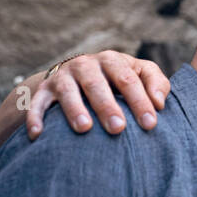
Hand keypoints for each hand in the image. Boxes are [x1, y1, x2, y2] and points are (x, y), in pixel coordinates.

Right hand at [25, 52, 169, 140]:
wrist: (77, 76)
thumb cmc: (118, 80)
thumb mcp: (139, 74)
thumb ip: (156, 83)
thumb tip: (160, 103)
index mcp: (113, 61)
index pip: (129, 80)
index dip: (140, 101)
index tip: (150, 124)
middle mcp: (86, 65)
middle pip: (97, 84)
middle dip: (107, 106)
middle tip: (118, 128)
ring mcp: (63, 77)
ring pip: (67, 91)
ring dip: (75, 109)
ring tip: (85, 128)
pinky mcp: (43, 90)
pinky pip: (37, 103)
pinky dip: (35, 117)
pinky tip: (38, 134)